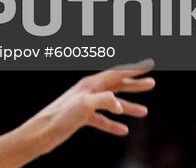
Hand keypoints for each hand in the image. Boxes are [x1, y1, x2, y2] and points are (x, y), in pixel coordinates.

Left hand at [25, 61, 153, 153]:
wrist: (42, 132)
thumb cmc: (60, 117)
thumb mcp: (84, 106)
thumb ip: (103, 101)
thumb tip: (119, 104)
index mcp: (90, 84)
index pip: (117, 73)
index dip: (134, 68)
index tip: (150, 63)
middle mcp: (88, 91)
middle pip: (116, 85)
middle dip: (135, 85)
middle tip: (152, 83)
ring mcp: (85, 103)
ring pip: (111, 103)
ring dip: (128, 107)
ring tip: (144, 112)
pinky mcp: (81, 117)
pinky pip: (101, 119)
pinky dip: (113, 124)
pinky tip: (123, 131)